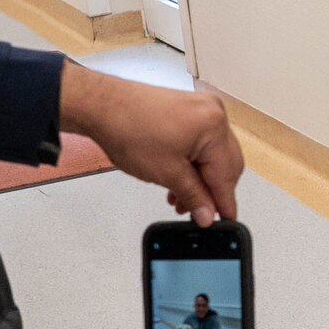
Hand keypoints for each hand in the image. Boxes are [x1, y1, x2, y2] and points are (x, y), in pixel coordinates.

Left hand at [60, 66, 241, 223]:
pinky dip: (192, 163)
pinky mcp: (187, 110)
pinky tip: (178, 180)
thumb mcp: (167, 174)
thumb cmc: (127, 129)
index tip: (226, 221)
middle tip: (199, 213)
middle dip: (211, 190)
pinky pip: (200, 142)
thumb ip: (194, 197)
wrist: (101, 106)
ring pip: (211, 155)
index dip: (225, 202)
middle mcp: (213, 113)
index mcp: (213, 126)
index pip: (226, 174)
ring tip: (181, 199)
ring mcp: (200, 109)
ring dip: (200, 179)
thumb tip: (207, 214)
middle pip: (225, 163)